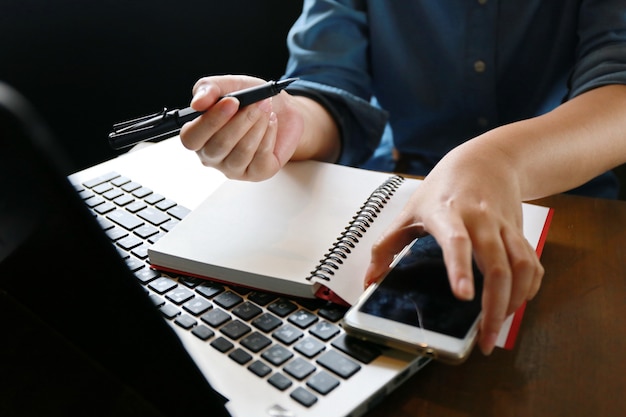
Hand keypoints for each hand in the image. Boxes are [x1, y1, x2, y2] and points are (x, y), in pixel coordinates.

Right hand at [180, 75, 303, 180]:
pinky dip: (269, 134)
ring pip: (242, 151)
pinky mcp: (256, 173)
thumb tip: (197, 103)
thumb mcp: (230, 86)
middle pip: (219, 145)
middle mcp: (211, 156)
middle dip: (242, 120)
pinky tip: (271, 123)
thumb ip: (209, 88)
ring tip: (266, 109)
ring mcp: (233, 168)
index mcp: (197, 135)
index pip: (191, 138)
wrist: (283, 111)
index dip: (210, 121)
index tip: (231, 101)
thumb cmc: (251, 101)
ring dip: (257, 125)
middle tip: (257, 102)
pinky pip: (261, 157)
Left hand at [364, 141, 543, 354]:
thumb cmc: (442, 188)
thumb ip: (386, 246)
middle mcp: (480, 220)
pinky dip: (529, 289)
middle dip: (495, 306)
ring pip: (521, 267)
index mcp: (447, 213)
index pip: (456, 241)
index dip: (460, 268)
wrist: (485, 161)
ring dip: (515, 302)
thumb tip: (370, 281)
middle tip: (485, 338)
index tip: (464, 296)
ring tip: (498, 327)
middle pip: (497, 265)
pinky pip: (533, 265)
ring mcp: (504, 227)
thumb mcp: (408, 211)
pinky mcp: (520, 233)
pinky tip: (515, 304)